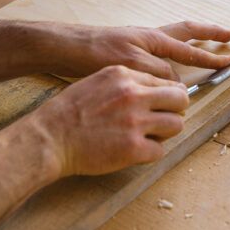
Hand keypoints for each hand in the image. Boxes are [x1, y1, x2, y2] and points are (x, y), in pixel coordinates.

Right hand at [31, 65, 188, 176]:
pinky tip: (134, 151)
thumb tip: (155, 91)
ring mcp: (135, 122)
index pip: (167, 81)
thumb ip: (127, 83)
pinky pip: (160, 150)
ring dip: (164, 133)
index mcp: (125, 75)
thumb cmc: (70, 112)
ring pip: (176, 125)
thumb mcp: (98, 81)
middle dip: (175, 110)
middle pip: (180, 99)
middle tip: (163, 120)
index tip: (164, 105)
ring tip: (147, 136)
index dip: (168, 96)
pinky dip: (150, 153)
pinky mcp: (133, 148)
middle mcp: (133, 95)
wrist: (49, 138)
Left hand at [46, 21, 229, 80]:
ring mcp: (141, 43)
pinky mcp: (130, 53)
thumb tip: (177, 82)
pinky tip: (171, 66)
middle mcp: (151, 38)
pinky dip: (172, 56)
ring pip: (175, 40)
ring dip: (193, 40)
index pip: (191, 49)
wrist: (66, 48)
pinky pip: (160, 52)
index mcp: (155, 39)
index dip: (212, 57)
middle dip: (210, 33)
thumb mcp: (132, 64)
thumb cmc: (96, 52)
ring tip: (207, 42)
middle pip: (188, 32)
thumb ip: (158, 71)